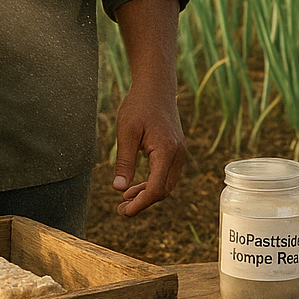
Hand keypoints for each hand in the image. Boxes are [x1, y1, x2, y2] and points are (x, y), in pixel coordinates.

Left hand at [111, 0, 185, 216]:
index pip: (156, 189)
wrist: (155, 86)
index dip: (140, 204)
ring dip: (147, 194)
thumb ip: (124, 162)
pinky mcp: (176, 150)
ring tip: (125, 198)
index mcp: (166, 151)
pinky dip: (153, 183)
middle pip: (163, 191)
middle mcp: (178, 155)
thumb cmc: (139, 105)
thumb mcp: (126, 132)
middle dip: (143, 202)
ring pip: (166, 184)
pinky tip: (135, 185)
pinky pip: (167, 175)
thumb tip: (118, 189)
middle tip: (120, 209)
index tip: (122, 211)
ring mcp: (179, 153)